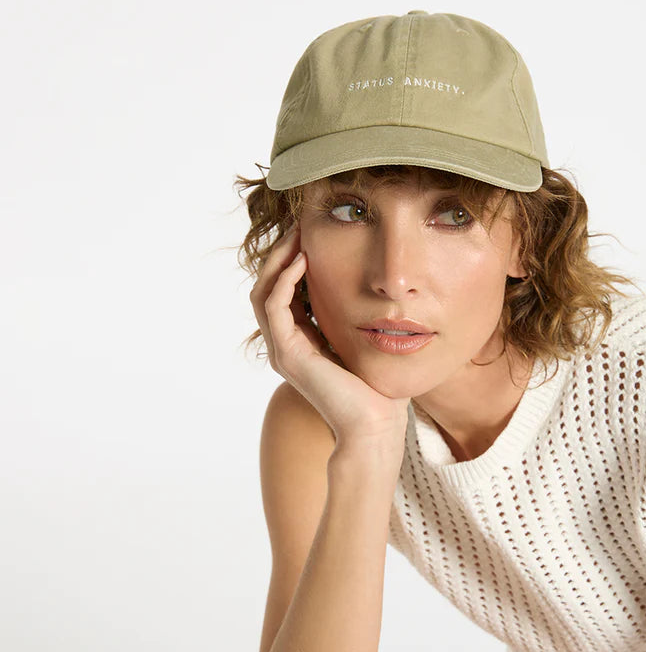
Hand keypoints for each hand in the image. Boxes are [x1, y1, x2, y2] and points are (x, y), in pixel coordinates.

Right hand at [250, 223, 409, 451]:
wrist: (374, 425)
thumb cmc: (376, 389)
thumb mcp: (362, 343)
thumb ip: (354, 319)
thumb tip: (371, 291)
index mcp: (300, 342)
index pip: (283, 292)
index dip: (291, 261)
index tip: (309, 234)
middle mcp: (285, 345)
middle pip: (266, 287)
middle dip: (280, 253)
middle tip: (299, 225)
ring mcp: (282, 351)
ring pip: (263, 293)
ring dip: (278, 260)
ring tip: (297, 235)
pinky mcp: (288, 355)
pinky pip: (275, 307)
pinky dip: (285, 280)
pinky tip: (303, 260)